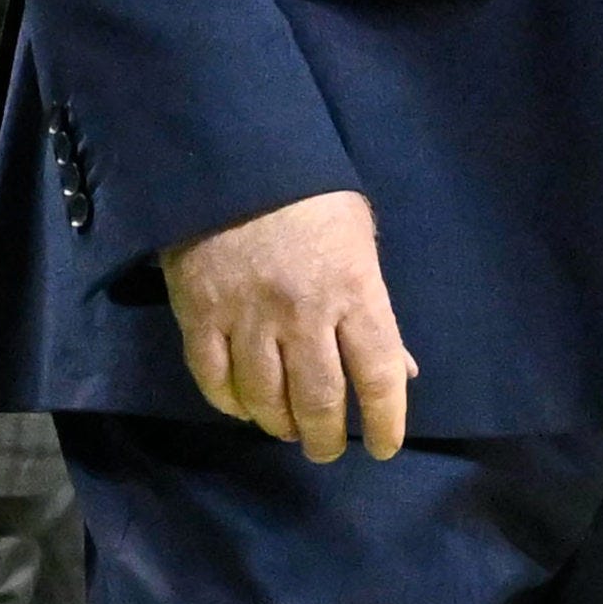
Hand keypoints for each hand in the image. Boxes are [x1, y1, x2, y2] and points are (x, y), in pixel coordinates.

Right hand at [167, 188, 412, 462]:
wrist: (234, 155)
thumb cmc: (311, 196)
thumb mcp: (360, 243)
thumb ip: (377, 311)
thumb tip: (401, 370)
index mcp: (355, 293)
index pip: (379, 377)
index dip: (385, 423)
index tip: (382, 446)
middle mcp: (304, 314)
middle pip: (319, 401)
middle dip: (325, 438)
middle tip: (326, 448)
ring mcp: (249, 317)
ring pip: (265, 399)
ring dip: (279, 425)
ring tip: (286, 429)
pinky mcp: (200, 314)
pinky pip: (213, 379)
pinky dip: (229, 404)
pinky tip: (242, 408)